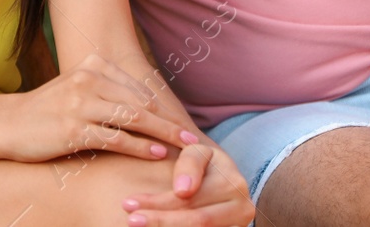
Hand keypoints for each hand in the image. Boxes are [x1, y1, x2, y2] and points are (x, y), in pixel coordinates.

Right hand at [0, 54, 192, 162]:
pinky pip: (117, 138)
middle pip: (141, 102)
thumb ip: (106, 92)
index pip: (138, 87)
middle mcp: (89, 80)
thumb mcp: (76, 90)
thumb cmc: (46, 111)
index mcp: (92, 66)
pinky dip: (140, 146)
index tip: (180, 122)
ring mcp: (81, 104)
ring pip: (134, 118)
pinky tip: (156, 153)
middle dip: (169, 120)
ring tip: (183, 146)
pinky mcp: (75, 129)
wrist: (7, 124)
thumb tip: (143, 106)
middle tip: (191, 137)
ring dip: (162, 134)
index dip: (163, 107)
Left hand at [121, 133, 254, 226]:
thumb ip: (190, 162)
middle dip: (158, 220)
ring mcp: (238, 225)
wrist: (224, 181)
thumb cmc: (204, 163)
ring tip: (136, 225)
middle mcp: (242, 209)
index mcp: (234, 185)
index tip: (127, 203)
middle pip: (195, 221)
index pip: (190, 200)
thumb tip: (183, 191)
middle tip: (129, 220)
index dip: (158, 203)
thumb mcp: (197, 151)